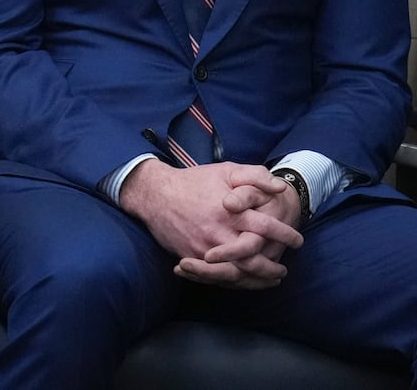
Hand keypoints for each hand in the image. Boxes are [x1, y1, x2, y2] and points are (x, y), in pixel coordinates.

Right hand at [176, 177, 302, 286]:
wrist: (155, 194)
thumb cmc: (193, 181)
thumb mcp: (225, 170)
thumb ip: (255, 176)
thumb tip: (280, 187)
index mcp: (230, 211)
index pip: (266, 228)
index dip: (286, 236)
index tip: (297, 240)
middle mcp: (218, 233)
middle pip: (254, 260)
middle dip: (272, 268)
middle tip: (283, 270)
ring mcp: (204, 248)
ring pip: (236, 274)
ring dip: (257, 280)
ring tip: (269, 279)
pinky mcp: (191, 257)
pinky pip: (216, 277)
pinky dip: (235, 283)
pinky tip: (244, 280)